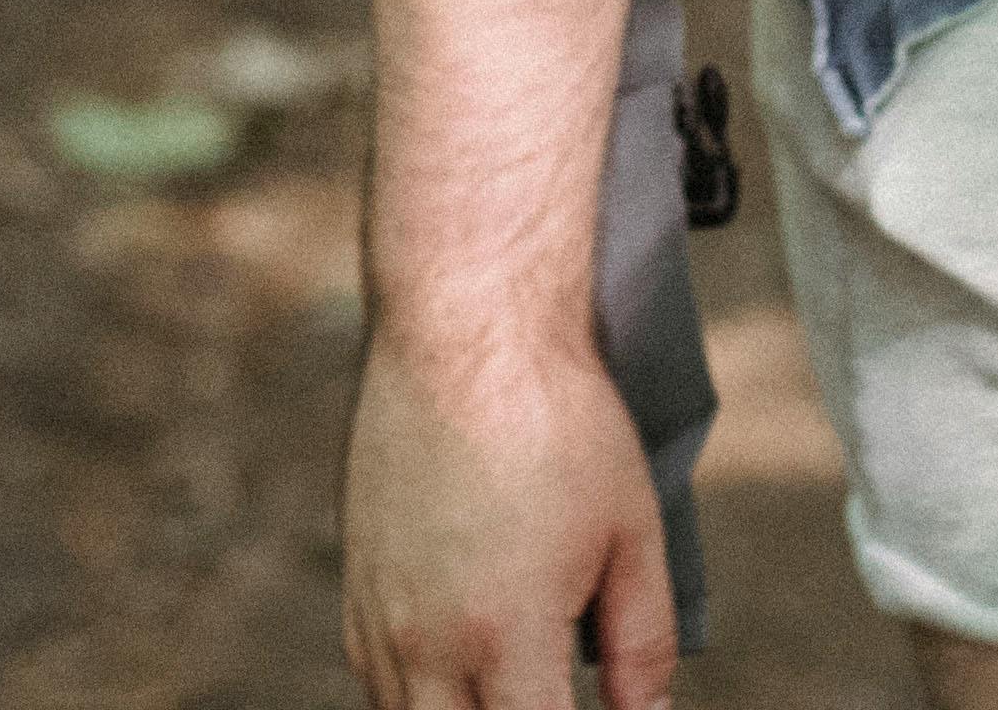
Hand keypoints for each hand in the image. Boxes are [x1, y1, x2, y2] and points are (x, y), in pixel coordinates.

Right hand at [343, 324, 678, 709]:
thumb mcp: (630, 533)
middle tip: (550, 691)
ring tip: (514, 684)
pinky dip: (420, 695)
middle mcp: (427, 641)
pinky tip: (464, 671)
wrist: (466, 326)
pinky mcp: (356, 581)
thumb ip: (641, 643)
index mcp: (505, 635)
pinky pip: (375, 679)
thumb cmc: (557, 418)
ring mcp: (379, 613)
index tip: (595, 708)